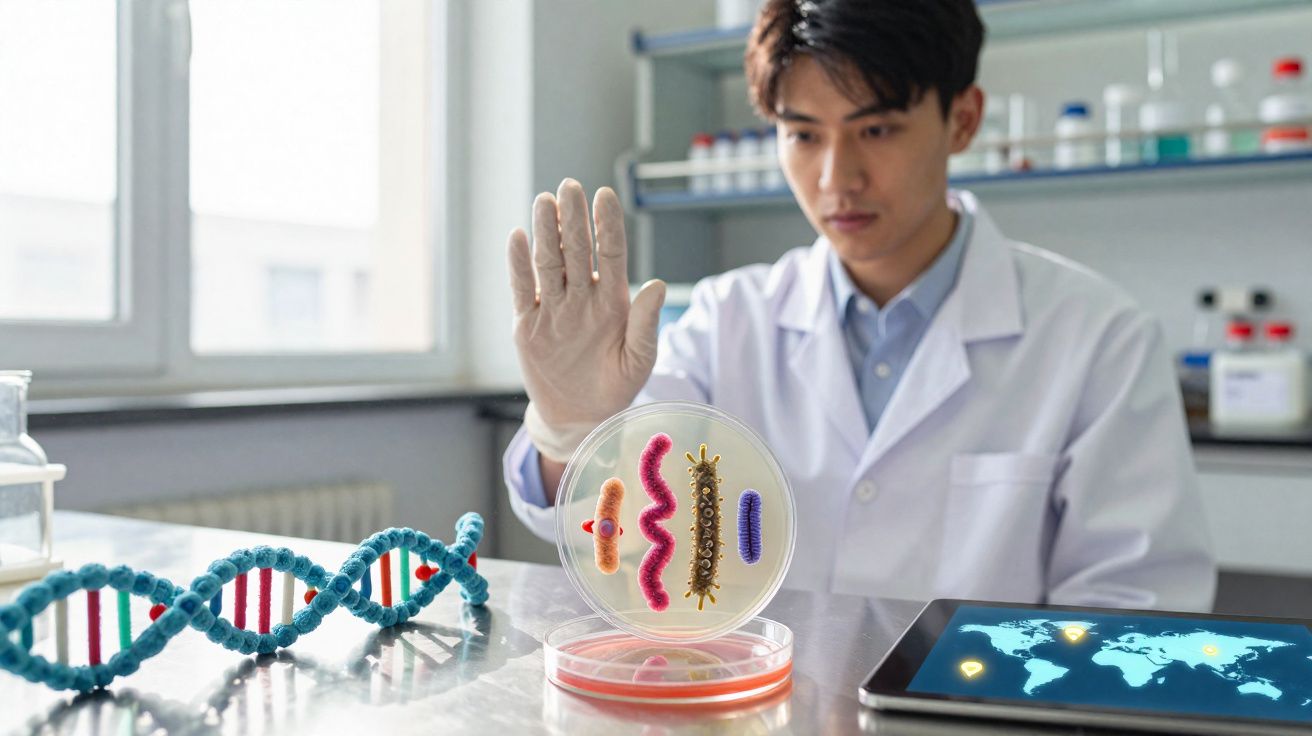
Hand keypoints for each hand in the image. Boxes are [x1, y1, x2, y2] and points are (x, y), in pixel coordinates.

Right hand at [507, 179, 665, 462]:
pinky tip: (517, 237)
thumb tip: (658, 285)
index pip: (611, 253)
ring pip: (549, 262)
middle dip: (574, 219)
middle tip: (569, 187)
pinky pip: (522, 289)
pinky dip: (518, 265)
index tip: (605, 195)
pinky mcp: (528, 324)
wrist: (580, 417)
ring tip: (544, 202)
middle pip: (577, 250)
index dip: (608, 225)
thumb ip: (646, 324)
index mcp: (613, 301)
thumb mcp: (638, 360)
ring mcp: (554, 308)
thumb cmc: (616, 386)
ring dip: (546, 232)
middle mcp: (583, 297)